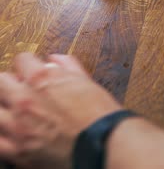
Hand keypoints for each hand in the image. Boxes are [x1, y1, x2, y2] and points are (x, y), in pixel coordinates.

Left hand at [0, 53, 119, 168]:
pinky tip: (11, 134)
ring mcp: (18, 127)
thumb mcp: (85, 81)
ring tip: (16, 113)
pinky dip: (3, 136)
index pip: (21, 60)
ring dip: (5, 108)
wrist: (105, 144)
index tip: (31, 70)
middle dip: (10, 83)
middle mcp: (25, 99)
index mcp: (42, 79)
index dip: (28, 64)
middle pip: (0, 81)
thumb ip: (67, 66)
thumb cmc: (98, 113)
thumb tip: (55, 59)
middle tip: (20, 89)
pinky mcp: (18, 151)